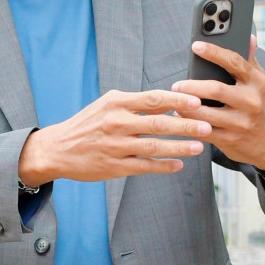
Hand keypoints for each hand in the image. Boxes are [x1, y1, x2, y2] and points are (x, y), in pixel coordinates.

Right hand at [16, 88, 211, 185]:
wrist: (57, 149)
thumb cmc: (87, 125)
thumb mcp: (107, 106)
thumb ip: (136, 105)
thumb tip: (169, 103)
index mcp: (116, 103)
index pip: (153, 98)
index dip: (177, 100)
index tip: (197, 101)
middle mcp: (116, 123)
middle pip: (158, 123)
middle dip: (186, 124)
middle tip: (207, 125)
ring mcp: (115, 146)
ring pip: (154, 146)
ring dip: (180, 147)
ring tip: (200, 147)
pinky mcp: (114, 166)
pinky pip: (144, 166)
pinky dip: (164, 166)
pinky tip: (179, 164)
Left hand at [176, 37, 264, 171]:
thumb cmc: (259, 107)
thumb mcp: (259, 84)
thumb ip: (250, 62)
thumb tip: (250, 38)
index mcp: (257, 82)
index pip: (234, 62)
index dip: (214, 52)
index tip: (196, 46)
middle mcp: (251, 101)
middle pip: (215, 89)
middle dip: (191, 86)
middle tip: (176, 85)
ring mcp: (241, 122)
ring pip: (205, 112)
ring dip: (185, 107)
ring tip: (175, 101)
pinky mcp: (230, 140)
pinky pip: (203, 130)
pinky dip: (189, 123)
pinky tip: (180, 116)